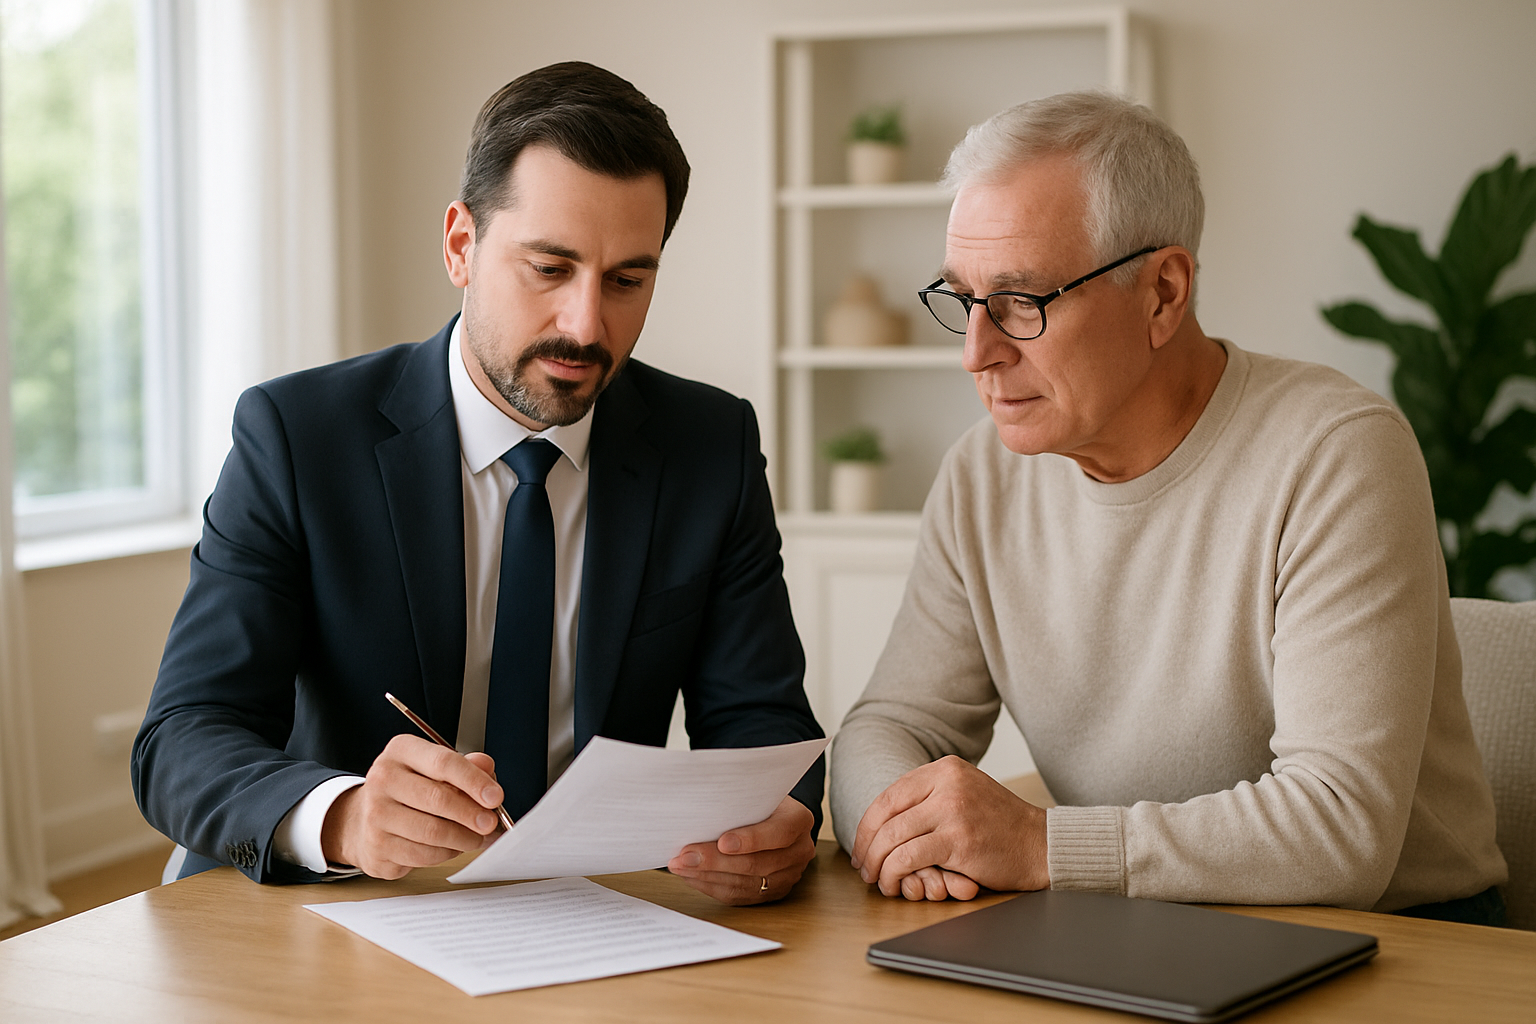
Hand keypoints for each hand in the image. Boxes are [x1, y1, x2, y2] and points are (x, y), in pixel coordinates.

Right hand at [321, 734, 505, 878]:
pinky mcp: (376, 847)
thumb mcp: (436, 768)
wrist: (364, 819)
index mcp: (401, 751)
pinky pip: (423, 855)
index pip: (444, 763)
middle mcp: (383, 779)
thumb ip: (466, 766)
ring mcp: (375, 815)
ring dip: (464, 838)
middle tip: (490, 823)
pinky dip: (446, 853)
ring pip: (433, 832)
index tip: (496, 797)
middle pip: (439, 799)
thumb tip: (487, 768)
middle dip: (472, 814)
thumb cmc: (410, 790)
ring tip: (476, 837)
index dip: (475, 781)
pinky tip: (453, 847)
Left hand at [667, 795, 815, 904]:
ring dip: (708, 876)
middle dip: (716, 861)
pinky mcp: (774, 893)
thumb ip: (739, 802)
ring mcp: (789, 876)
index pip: (778, 833)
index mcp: (799, 820)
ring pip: (745, 884)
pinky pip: (740, 896)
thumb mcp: (757, 793)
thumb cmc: (761, 802)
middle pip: (757, 863)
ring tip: (681, 866)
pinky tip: (692, 876)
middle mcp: (800, 851)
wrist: (776, 817)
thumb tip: (698, 812)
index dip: (750, 840)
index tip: (722, 842)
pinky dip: (712, 887)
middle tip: (685, 856)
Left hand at [849, 755, 1047, 899]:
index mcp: (945, 769)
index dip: (868, 823)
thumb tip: (883, 820)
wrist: (1041, 844)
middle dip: (867, 845)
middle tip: (862, 866)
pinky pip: (909, 857)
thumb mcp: (965, 793)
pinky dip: (894, 873)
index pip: (890, 794)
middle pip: (886, 815)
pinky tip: (894, 884)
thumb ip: (930, 797)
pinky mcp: (958, 840)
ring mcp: (953, 811)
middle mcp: (947, 784)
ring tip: (877, 879)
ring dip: (878, 863)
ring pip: (893, 837)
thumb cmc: (1001, 825)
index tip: (862, 844)